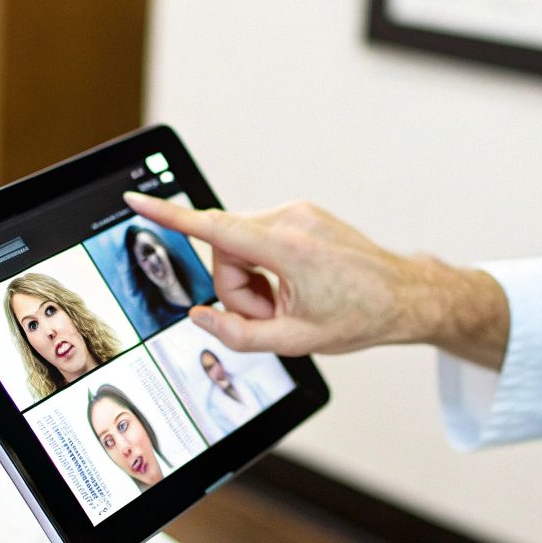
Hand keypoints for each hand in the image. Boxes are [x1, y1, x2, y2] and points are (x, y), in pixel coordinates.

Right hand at [122, 193, 508, 367]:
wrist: (405, 295)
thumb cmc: (360, 316)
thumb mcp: (294, 341)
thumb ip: (237, 333)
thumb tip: (201, 316)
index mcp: (286, 246)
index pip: (212, 228)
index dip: (168, 217)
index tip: (136, 201)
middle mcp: (290, 218)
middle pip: (224, 250)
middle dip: (236, 288)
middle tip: (271, 314)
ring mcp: (298, 212)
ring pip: (240, 246)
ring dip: (253, 280)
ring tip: (288, 302)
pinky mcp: (301, 214)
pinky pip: (259, 239)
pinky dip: (266, 267)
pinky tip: (295, 286)